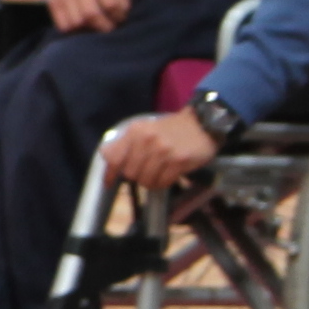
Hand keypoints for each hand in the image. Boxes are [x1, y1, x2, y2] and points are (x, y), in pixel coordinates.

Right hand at [39, 0, 131, 34]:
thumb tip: (121, 17)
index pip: (111, 4)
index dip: (118, 15)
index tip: (118, 16)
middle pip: (92, 15)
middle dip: (104, 26)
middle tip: (108, 26)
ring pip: (77, 22)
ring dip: (88, 27)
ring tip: (93, 22)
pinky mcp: (54, 1)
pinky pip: (64, 25)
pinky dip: (74, 28)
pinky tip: (80, 21)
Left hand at [97, 109, 218, 197]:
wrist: (202, 124)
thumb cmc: (170, 130)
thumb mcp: (145, 130)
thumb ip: (126, 143)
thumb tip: (106, 157)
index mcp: (135, 131)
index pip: (114, 158)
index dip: (110, 174)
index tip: (109, 183)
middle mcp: (147, 140)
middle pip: (130, 174)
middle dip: (137, 176)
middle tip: (147, 172)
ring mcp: (163, 151)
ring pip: (146, 181)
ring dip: (151, 182)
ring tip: (159, 173)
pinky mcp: (179, 161)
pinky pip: (162, 183)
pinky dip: (163, 183)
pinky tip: (169, 175)